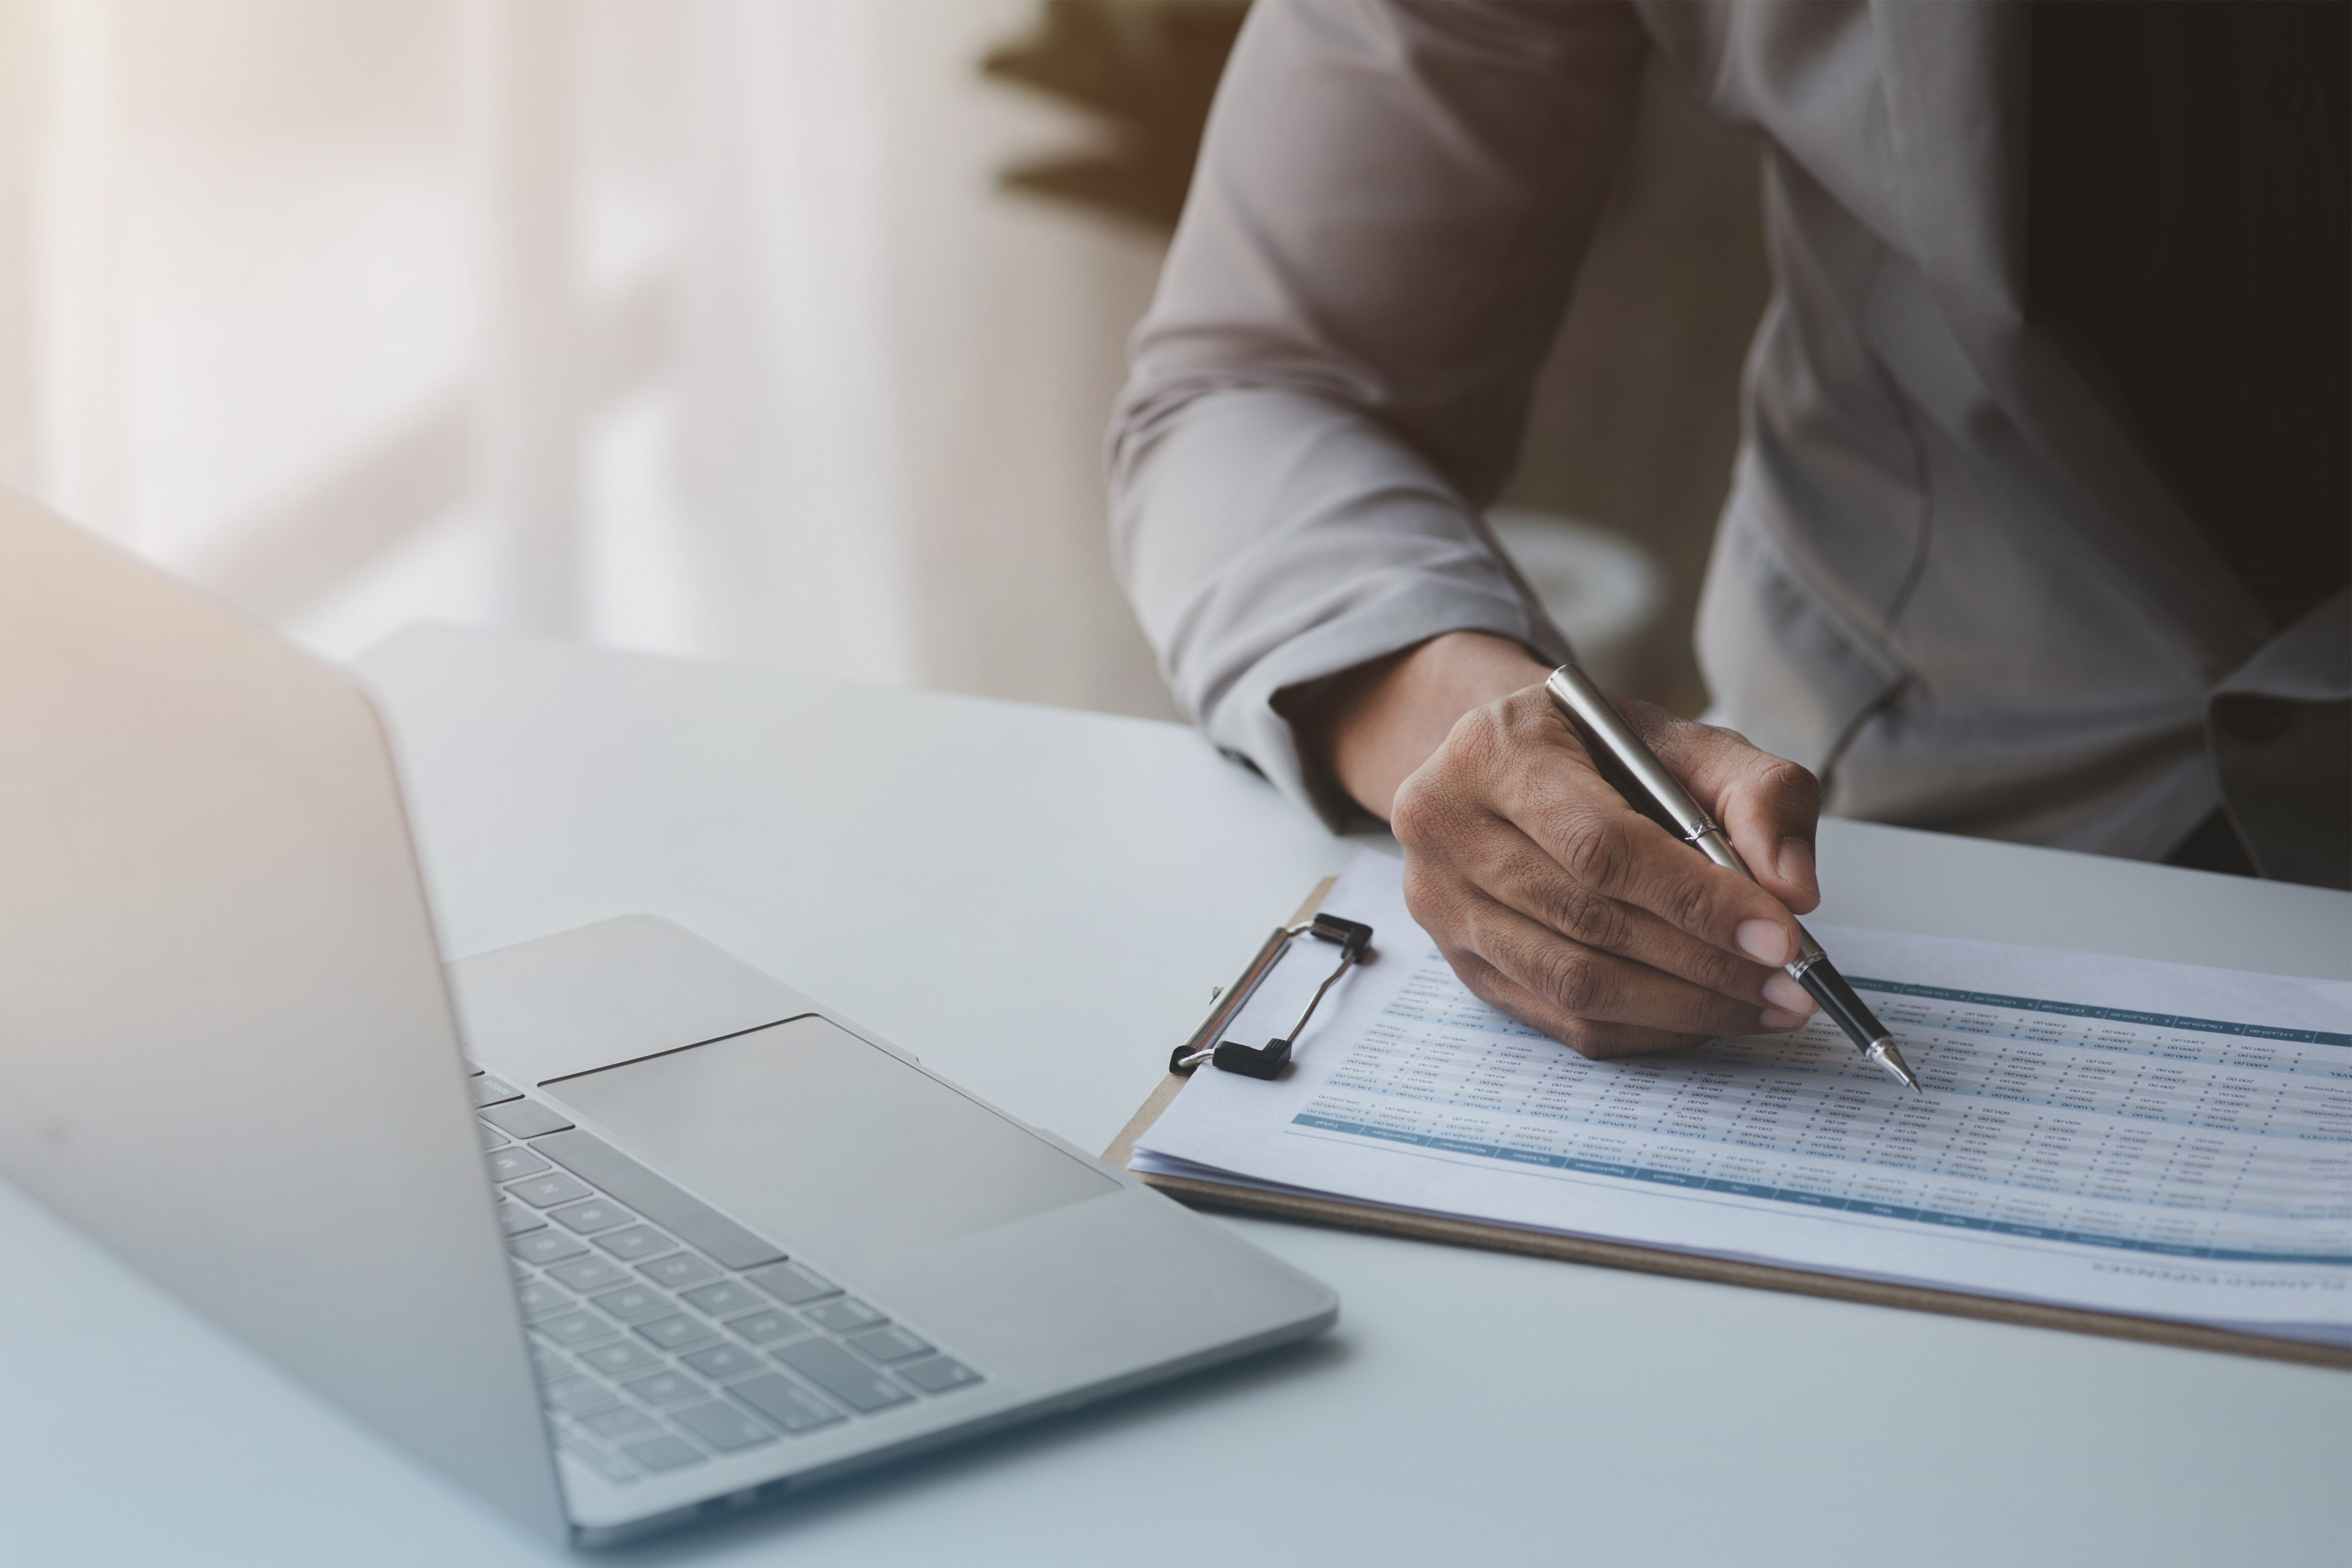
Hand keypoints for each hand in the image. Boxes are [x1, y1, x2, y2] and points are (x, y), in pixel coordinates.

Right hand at [1297, 632, 1823, 1055]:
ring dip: (1683, 1007)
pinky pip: (1561, 1021)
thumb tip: (1792, 890)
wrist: (1507, 768)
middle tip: (1791, 986)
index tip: (1781, 936)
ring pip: (1572, 983)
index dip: (1695, 900)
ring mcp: (1441, 903)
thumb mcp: (1685, 740)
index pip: (1599, 845)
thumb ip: (1756, 793)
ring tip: (1765, 1006)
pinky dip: (1646, 1029)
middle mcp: (1445, 826)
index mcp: (1494, 750)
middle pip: (1587, 922)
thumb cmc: (1598, 753)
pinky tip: (1706, 1016)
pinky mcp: (1460, 963)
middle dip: (1705, 964)